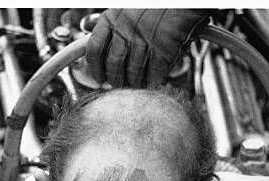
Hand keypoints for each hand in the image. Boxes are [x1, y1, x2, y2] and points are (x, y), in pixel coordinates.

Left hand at [86, 9, 211, 87]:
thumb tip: (86, 30)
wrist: (182, 1)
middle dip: (114, 80)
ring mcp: (144, 41)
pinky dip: (152, 82)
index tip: (98, 78)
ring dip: (133, 84)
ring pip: (132, 73)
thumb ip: (107, 24)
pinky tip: (151, 81)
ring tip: (135, 84)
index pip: (94, 49)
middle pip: (112, 65)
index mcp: (111, 18)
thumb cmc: (152, 7)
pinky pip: (153, 75)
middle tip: (118, 85)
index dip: (95, 69)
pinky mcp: (162, 50)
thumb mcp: (124, 9)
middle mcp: (125, 29)